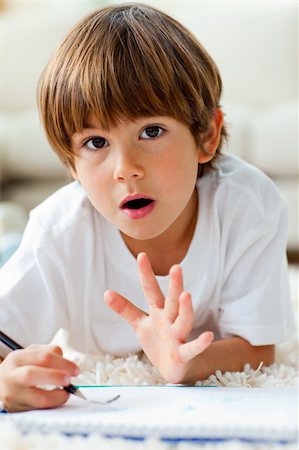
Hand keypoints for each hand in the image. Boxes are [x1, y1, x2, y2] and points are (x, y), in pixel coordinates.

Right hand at [0, 345, 78, 411]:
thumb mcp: (31, 353)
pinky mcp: (18, 408)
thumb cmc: (21, 367)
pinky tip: (59, 397)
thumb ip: (48, 352)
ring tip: (66, 391)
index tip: (75, 369)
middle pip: (32, 375)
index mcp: (17, 358)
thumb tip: (65, 361)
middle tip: (69, 379)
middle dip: (55, 376)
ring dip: (57, 395)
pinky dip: (53, 403)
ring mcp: (14, 394)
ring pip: (37, 397)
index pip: (42, 357)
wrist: (2, 384)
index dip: (62, 363)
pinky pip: (40, 409)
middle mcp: (13, 375)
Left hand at [104, 252, 212, 383]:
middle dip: (174, 285)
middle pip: (172, 300)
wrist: (174, 367)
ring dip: (186, 309)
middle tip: (176, 267)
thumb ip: (125, 308)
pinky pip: (192, 348)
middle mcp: (170, 320)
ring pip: (183, 320)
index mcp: (158, 311)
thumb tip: (106, 293)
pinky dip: (200, 343)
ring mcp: (178, 336)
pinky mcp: (183, 353)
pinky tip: (208, 336)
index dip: (146, 274)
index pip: (150, 289)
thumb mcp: (140, 323)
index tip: (141, 256)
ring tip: (186, 295)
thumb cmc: (158, 341)